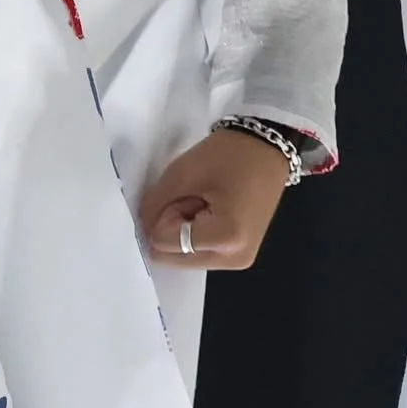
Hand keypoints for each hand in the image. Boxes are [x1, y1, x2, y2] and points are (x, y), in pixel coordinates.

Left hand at [138, 127, 289, 269]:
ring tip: (206, 200)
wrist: (265, 147)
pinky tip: (212, 209)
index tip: (186, 192)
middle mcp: (235, 259)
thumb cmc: (228, 155)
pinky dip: (195, 232)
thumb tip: (142, 229)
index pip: (164, 243)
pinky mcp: (239, 254)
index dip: (164, 214)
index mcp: (226, 240)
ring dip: (184, 229)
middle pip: (174, 257)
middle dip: (173, 226)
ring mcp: (239, 260)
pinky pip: (200, 251)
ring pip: (185, 256)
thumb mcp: (181, 174)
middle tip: (196, 197)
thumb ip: (154, 206)